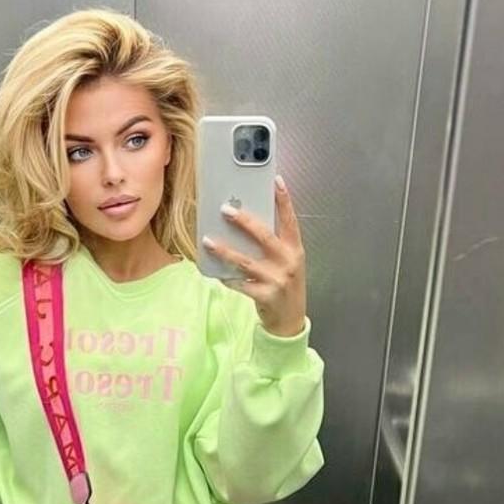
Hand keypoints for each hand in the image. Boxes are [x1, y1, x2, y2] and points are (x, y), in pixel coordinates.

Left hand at [201, 176, 307, 336]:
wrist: (290, 322)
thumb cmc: (286, 287)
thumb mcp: (288, 263)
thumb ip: (275, 245)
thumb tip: (248, 224)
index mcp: (295, 250)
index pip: (290, 221)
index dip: (284, 201)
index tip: (275, 181)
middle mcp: (288, 262)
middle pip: (264, 236)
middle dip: (244, 221)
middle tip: (225, 209)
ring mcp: (277, 280)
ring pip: (246, 261)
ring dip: (225, 250)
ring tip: (208, 241)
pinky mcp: (265, 296)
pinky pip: (240, 283)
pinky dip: (227, 278)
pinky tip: (216, 272)